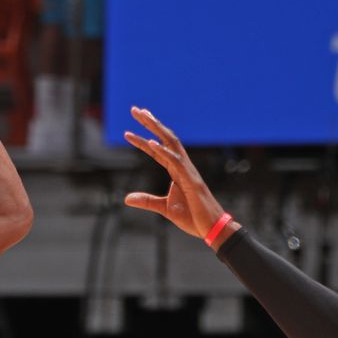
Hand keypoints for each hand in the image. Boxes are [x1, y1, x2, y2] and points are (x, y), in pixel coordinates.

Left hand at [123, 107, 227, 239]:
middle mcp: (182, 166)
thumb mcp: (164, 208)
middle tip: (135, 109)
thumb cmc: (193, 217)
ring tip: (144, 116)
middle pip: (165, 139)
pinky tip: (152, 143)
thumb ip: (146, 201)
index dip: (142, 140)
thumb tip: (126, 199)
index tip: (126, 132)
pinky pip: (176, 162)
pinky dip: (164, 151)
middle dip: (150, 123)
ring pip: (172, 143)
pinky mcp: (191, 180)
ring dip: (157, 129)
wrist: (211, 228)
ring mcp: (188, 171)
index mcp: (176, 171)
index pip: (156, 151)